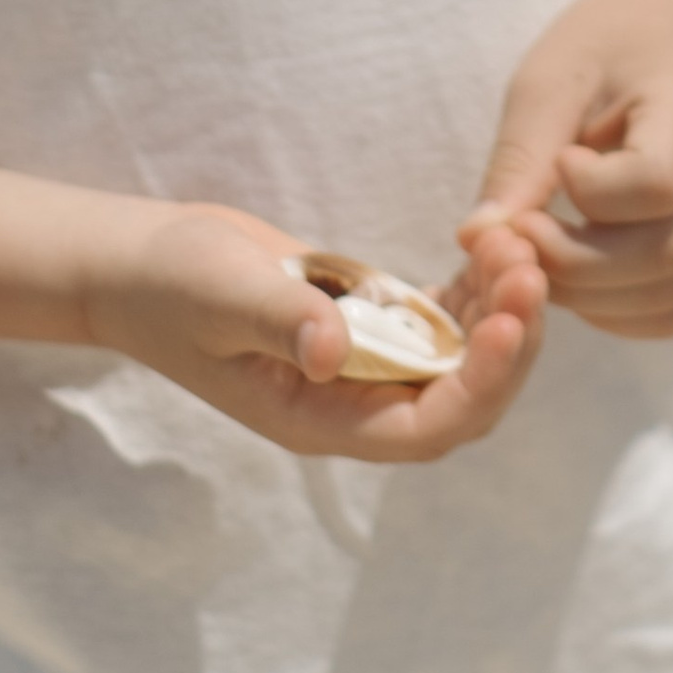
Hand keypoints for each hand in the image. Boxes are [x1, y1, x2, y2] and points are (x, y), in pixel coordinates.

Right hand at [89, 199, 546, 461]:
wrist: (142, 264)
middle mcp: (352, 405)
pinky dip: (475, 289)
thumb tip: (336, 353)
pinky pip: (442, 321)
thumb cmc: (169, 285)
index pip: (425, 429)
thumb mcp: (219, 295)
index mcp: (319, 421)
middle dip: (510, 343)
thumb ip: (278, 321)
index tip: (511, 320)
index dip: (480, 384)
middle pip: (462, 400)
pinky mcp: (369, 323)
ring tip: (517, 244)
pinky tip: (490, 243)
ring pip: (463, 359)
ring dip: (500, 311)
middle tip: (530, 269)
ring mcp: (365, 366)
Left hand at [462, 0, 672, 341]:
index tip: (556, 164)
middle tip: (521, 231)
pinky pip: (671, 311)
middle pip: (664, 256)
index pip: (657, 184)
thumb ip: (521, 157)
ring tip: (541, 250)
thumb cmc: (606, 45)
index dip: (591, 193)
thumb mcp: (553, 78)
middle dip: (575, 263)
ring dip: (589, 296)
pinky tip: (575, 273)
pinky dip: (614, 311)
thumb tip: (477, 239)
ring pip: (668, 298)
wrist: (669, 40)